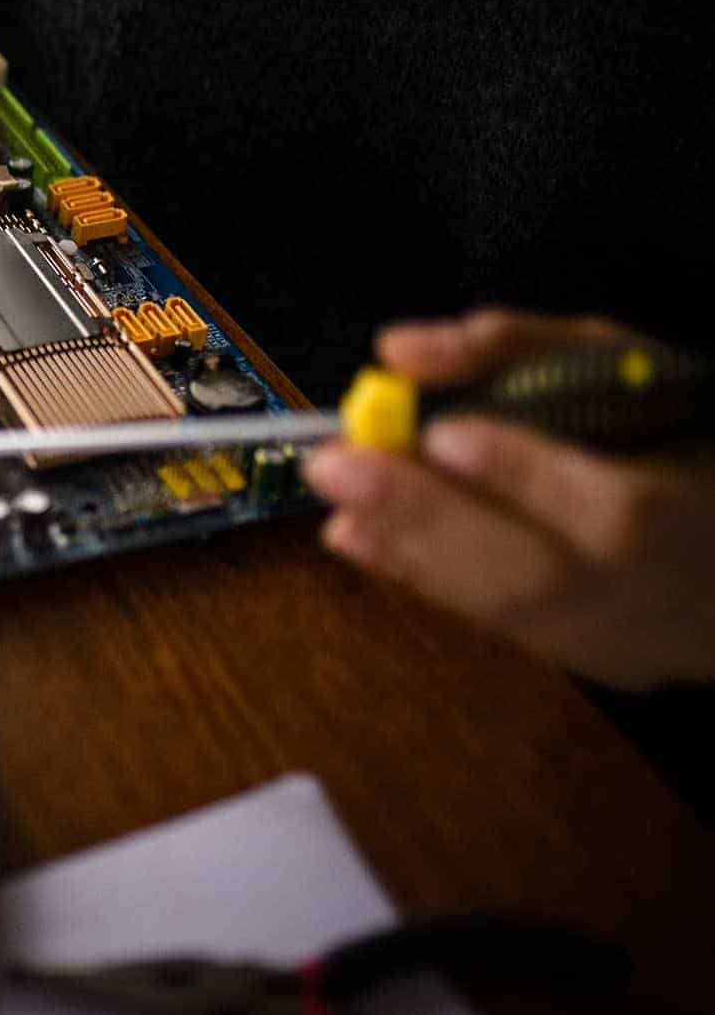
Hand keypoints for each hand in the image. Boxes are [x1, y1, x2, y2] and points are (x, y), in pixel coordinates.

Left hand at [302, 309, 714, 688]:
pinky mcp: (599, 663)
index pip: (614, 511)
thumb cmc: (677, 435)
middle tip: (335, 467)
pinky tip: (361, 540)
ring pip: (511, 614)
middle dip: (426, 515)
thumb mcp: (622, 367)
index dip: (523, 474)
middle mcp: (664, 587)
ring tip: (334, 505)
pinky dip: (422, 578)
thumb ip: (514, 351)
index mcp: (695, 504)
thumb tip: (399, 351)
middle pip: (541, 574)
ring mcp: (632, 637)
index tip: (440, 433)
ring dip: (407, 553)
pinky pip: (502, 629)